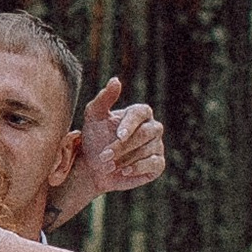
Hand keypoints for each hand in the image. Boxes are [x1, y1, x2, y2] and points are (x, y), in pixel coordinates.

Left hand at [53, 80, 165, 222]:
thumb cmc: (95, 139)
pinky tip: (124, 171)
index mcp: (140, 113)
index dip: (130, 124)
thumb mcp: (94, 117)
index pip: (141, 113)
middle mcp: (152, 128)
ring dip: (125, 159)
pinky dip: (138, 168)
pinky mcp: (158, 164)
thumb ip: (104, 98)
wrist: (94, 168)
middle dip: (123, 146)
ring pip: (147, 151)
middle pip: (145, 133)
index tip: (118, 136)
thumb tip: (116, 80)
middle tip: (104, 156)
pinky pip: (154, 164)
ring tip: (107, 165)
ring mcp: (157, 146)